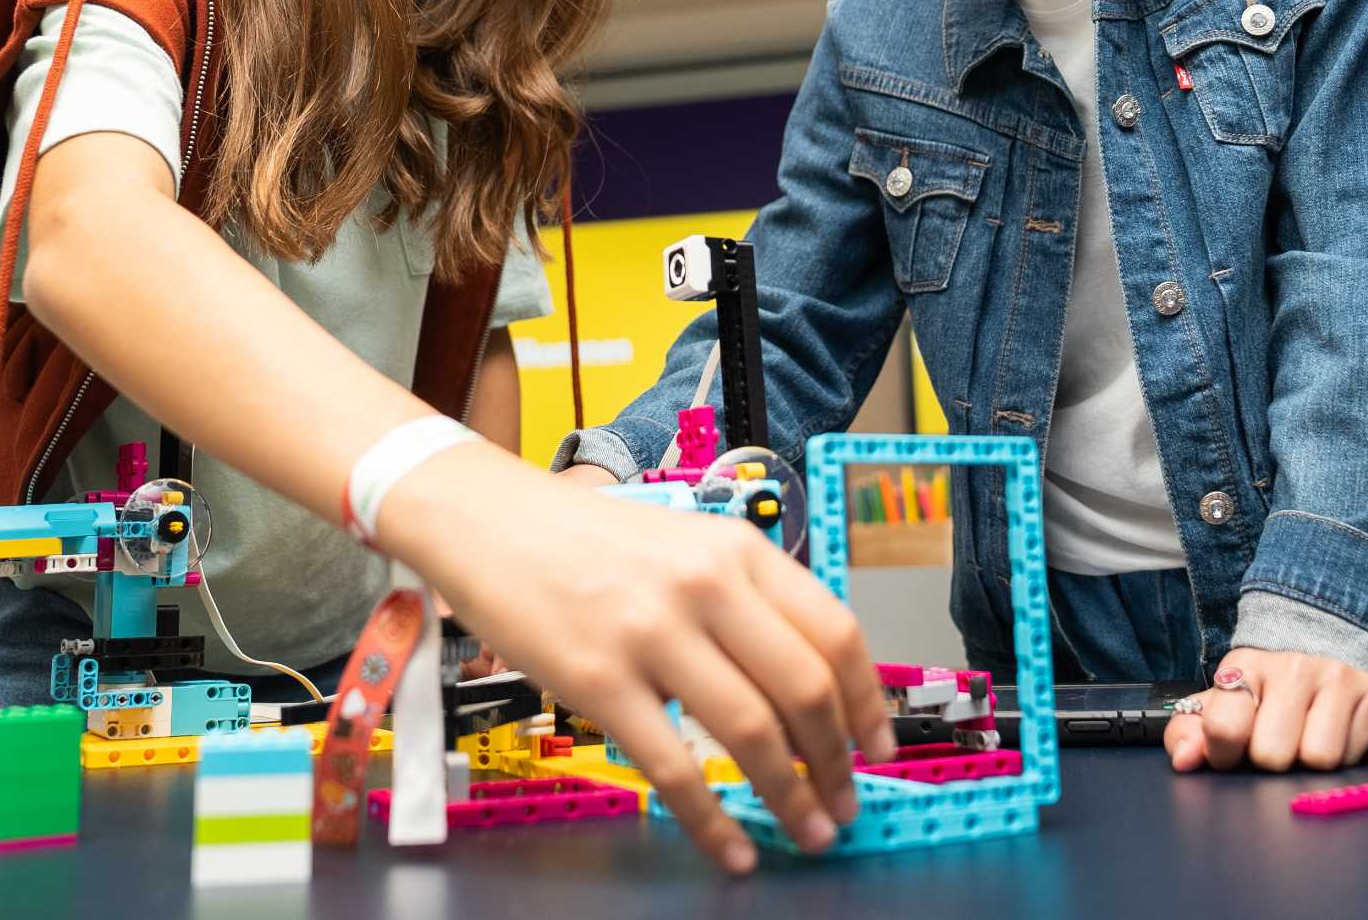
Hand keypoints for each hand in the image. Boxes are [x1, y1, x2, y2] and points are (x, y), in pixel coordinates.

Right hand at [377, 440, 893, 871]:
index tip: (878, 744)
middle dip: (839, 761)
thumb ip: (746, 599)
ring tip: (808, 830)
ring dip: (793, 796)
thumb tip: (805, 682)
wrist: (489, 520)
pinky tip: (731, 848)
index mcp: (737, 550)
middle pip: (806, 689)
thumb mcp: (687, 543)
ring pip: (752, 733)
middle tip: (847, 802)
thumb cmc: (586, 538)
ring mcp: (652, 633)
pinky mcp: (599, 680)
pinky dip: (713, 821)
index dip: (866, 702)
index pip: (835, 632)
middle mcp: (706, 587)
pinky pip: (675, 768)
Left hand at [1163, 647, 1367, 772]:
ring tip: (1302, 738)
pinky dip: (1340, 758)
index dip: (1224, 754)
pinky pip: (1352, 758)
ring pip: (1318, 759)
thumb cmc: (1264, 692)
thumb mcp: (1219, 706)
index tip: (1230, 752)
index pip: (1225, 727)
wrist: (1322, 653)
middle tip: (1273, 743)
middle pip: (1272, 755)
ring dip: (1306, 762)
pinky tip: (1331, 734)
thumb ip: (1187, 733)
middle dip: (1269, 760)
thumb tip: (1184, 760)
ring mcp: (1336, 677)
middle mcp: (1292, 666)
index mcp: (1244, 666)